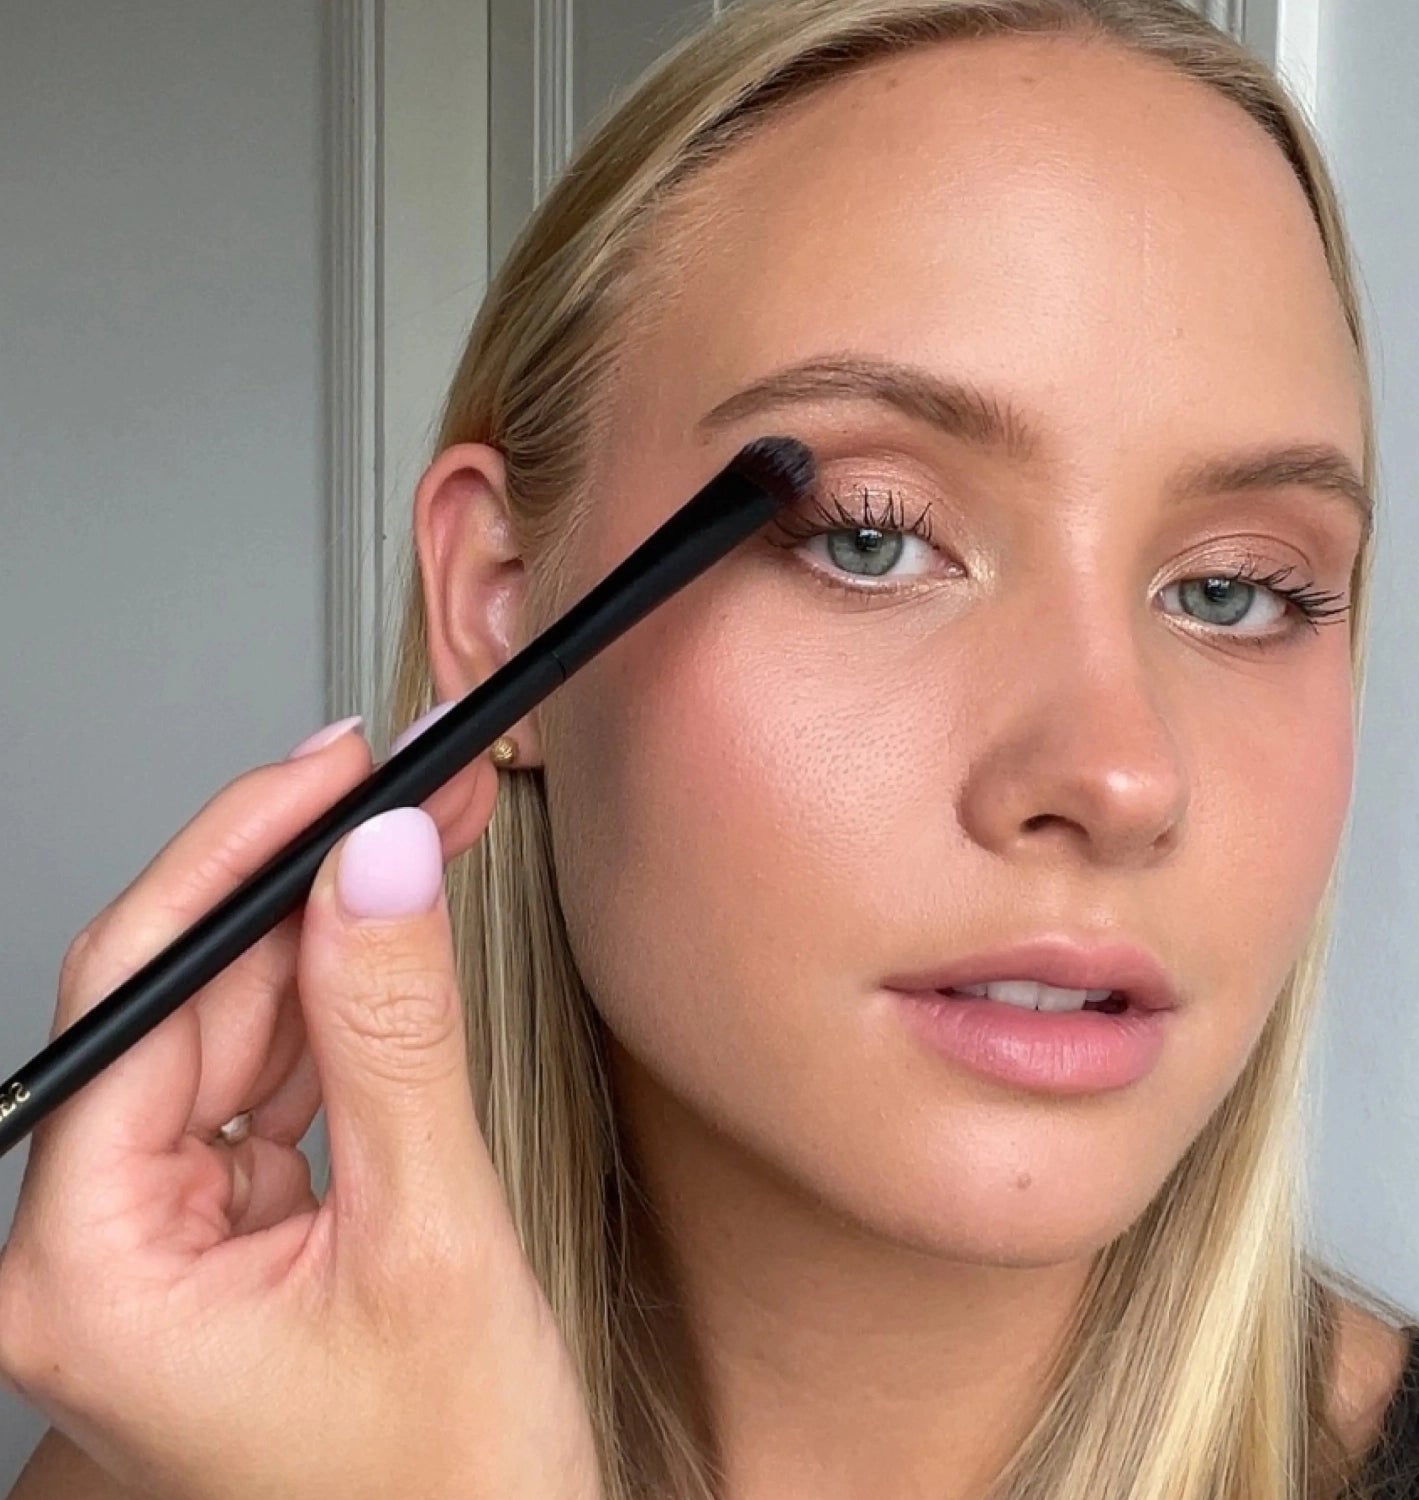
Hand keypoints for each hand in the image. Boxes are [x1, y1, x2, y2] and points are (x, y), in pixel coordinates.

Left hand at [0, 719, 601, 1499]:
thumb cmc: (446, 1483)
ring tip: (420, 837)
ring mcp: (150, 1236)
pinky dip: (339, 1003)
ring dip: (331, 928)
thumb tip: (379, 863)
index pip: (138, 998)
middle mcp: (90, 1250)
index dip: (241, 858)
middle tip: (408, 783)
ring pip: (230, 1022)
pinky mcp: (213, 1224)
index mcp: (86, 1275)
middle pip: (184, 997)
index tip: (334, 769)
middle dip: (305, 877)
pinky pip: (266, 1076)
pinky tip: (391, 943)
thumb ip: (396, 1036)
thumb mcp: (432, 1239)